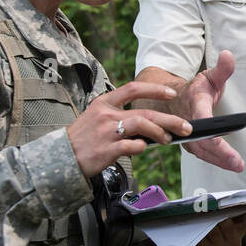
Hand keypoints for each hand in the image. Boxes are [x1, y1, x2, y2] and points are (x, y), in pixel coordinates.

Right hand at [66, 81, 191, 177]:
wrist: (61, 156)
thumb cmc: (82, 139)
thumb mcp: (96, 117)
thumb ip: (118, 115)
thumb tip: (148, 120)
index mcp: (104, 103)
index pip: (133, 88)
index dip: (155, 89)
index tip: (171, 93)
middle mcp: (106, 114)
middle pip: (145, 111)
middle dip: (169, 118)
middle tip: (185, 126)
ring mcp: (107, 132)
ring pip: (142, 125)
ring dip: (159, 132)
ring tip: (166, 139)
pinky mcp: (107, 150)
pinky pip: (132, 146)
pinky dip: (141, 147)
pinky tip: (142, 148)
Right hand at [181, 50, 244, 172]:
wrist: (174, 100)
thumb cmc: (195, 89)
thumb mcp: (209, 76)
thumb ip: (222, 69)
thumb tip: (228, 55)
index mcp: (195, 103)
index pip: (202, 117)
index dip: (209, 129)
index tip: (219, 138)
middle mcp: (188, 122)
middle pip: (203, 140)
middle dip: (220, 153)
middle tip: (237, 162)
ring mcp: (186, 135)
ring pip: (202, 151)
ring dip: (219, 160)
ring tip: (236, 166)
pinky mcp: (190, 144)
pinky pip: (202, 155)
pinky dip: (216, 161)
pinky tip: (229, 165)